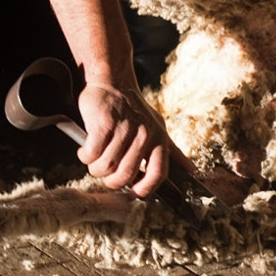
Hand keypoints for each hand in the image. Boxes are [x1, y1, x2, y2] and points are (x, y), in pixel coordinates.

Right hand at [76, 83, 170, 197]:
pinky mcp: (104, 123)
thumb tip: (191, 170)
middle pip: (125, 176)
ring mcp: (125, 129)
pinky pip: (91, 155)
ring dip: (95, 168)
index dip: (145, 189)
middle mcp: (145, 135)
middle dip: (110, 180)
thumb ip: (172, 151)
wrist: (113, 82)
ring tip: (95, 158)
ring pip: (105, 167)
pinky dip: (85, 156)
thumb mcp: (157, 128)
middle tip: (105, 172)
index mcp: (159, 139)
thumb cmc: (133, 110)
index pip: (158, 174)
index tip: (132, 193)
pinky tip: (87, 149)